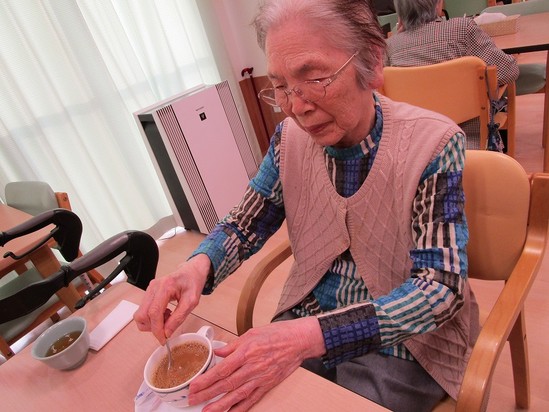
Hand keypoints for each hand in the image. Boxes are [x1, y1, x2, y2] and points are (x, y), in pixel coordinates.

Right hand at [133, 254, 210, 343]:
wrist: (192, 271)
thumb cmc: (193, 282)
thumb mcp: (191, 302)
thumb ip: (179, 318)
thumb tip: (167, 332)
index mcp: (165, 287)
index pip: (154, 313)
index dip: (157, 329)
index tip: (163, 339)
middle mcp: (153, 287)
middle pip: (142, 315)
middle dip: (153, 327)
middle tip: (167, 327)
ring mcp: (149, 289)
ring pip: (140, 314)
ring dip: (152, 322)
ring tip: (168, 318)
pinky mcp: (149, 293)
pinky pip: (144, 310)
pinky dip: (153, 317)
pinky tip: (165, 313)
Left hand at [188, 317, 324, 410]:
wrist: (299, 341)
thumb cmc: (277, 334)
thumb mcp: (251, 333)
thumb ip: (232, 345)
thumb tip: (218, 352)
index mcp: (246, 352)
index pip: (222, 369)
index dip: (206, 379)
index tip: (194, 385)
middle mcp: (252, 367)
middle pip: (226, 384)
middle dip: (208, 394)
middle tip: (193, 400)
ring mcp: (260, 378)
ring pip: (237, 395)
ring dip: (220, 405)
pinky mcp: (268, 385)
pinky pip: (252, 399)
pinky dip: (240, 409)